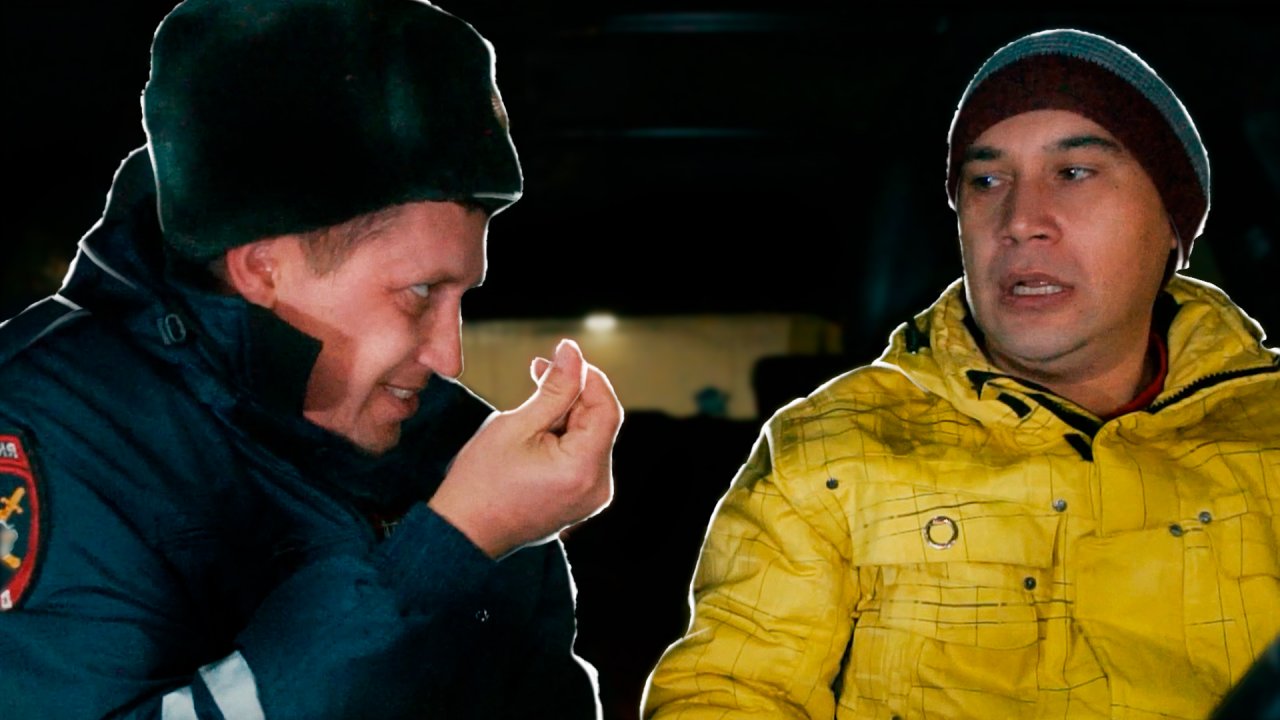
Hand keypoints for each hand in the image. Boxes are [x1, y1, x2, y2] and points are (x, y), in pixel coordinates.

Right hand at [428, 338, 622, 557]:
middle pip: (599, 423)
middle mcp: (597, 487)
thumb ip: (554, 388)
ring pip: (590, 437)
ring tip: (530, 404)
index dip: (588, 377)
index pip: (606, 409)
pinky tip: (537, 429)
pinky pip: (582, 457)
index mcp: (584, 469)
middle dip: (573, 393)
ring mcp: (591, 497)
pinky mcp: (580, 500)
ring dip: (566, 414)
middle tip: (538, 371)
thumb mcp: (516, 425)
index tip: (562, 355)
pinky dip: (564, 437)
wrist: (463, 533)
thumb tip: (573, 353)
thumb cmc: (481, 482)